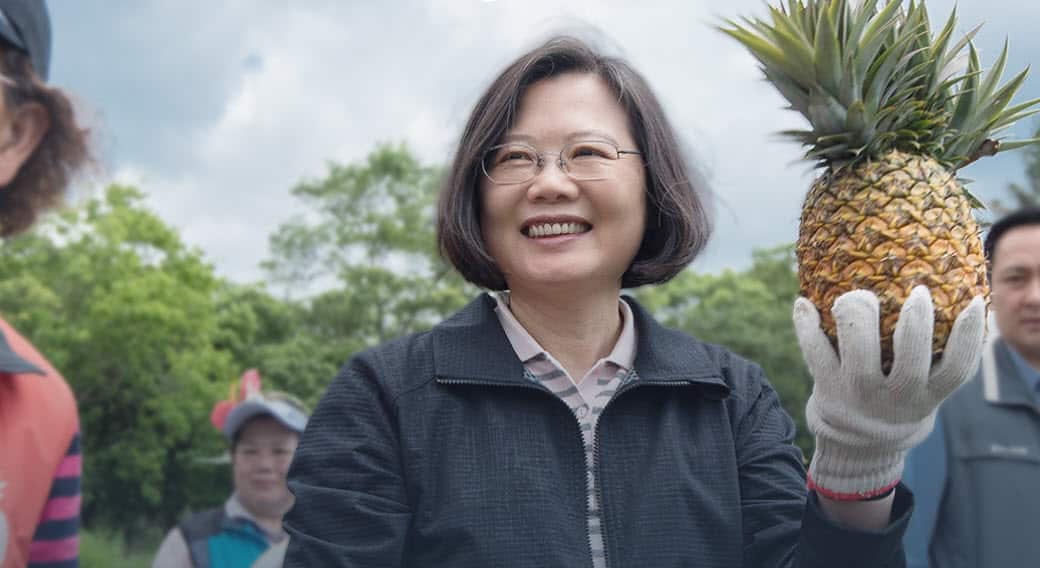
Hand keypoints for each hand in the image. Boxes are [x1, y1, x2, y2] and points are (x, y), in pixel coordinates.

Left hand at [793, 285, 985, 499]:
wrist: (857, 446)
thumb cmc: (898, 400)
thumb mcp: (925, 392)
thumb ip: (940, 360)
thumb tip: (964, 299)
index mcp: (926, 396)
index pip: (957, 369)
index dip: (969, 337)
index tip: (974, 303)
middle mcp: (894, 397)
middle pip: (910, 360)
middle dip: (916, 323)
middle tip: (919, 292)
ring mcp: (859, 393)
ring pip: (860, 354)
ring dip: (859, 318)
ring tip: (860, 295)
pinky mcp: (827, 387)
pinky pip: (814, 353)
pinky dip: (806, 327)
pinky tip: (803, 303)